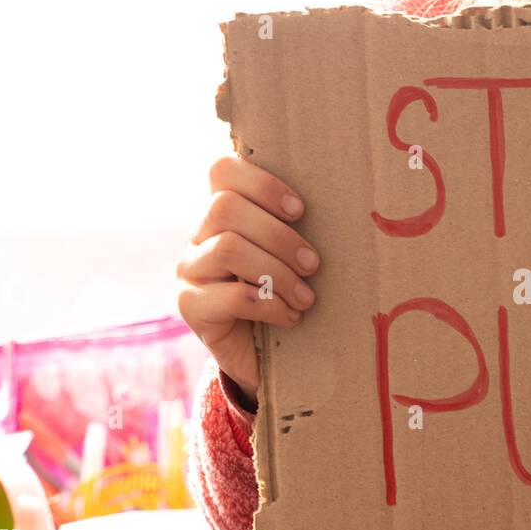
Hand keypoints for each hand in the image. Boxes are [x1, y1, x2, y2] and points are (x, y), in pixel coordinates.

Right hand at [176, 157, 318, 402]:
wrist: (263, 358)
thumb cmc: (285, 296)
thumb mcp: (291, 258)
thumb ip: (295, 230)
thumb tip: (341, 207)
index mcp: (222, 214)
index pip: (222, 171)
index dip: (262, 184)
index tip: (300, 211)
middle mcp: (198, 236)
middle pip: (225, 208)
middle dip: (279, 236)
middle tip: (313, 264)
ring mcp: (190, 270)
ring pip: (227, 248)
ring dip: (277, 273)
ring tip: (306, 298)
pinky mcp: (190, 306)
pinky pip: (229, 296)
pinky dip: (269, 305)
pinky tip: (290, 317)